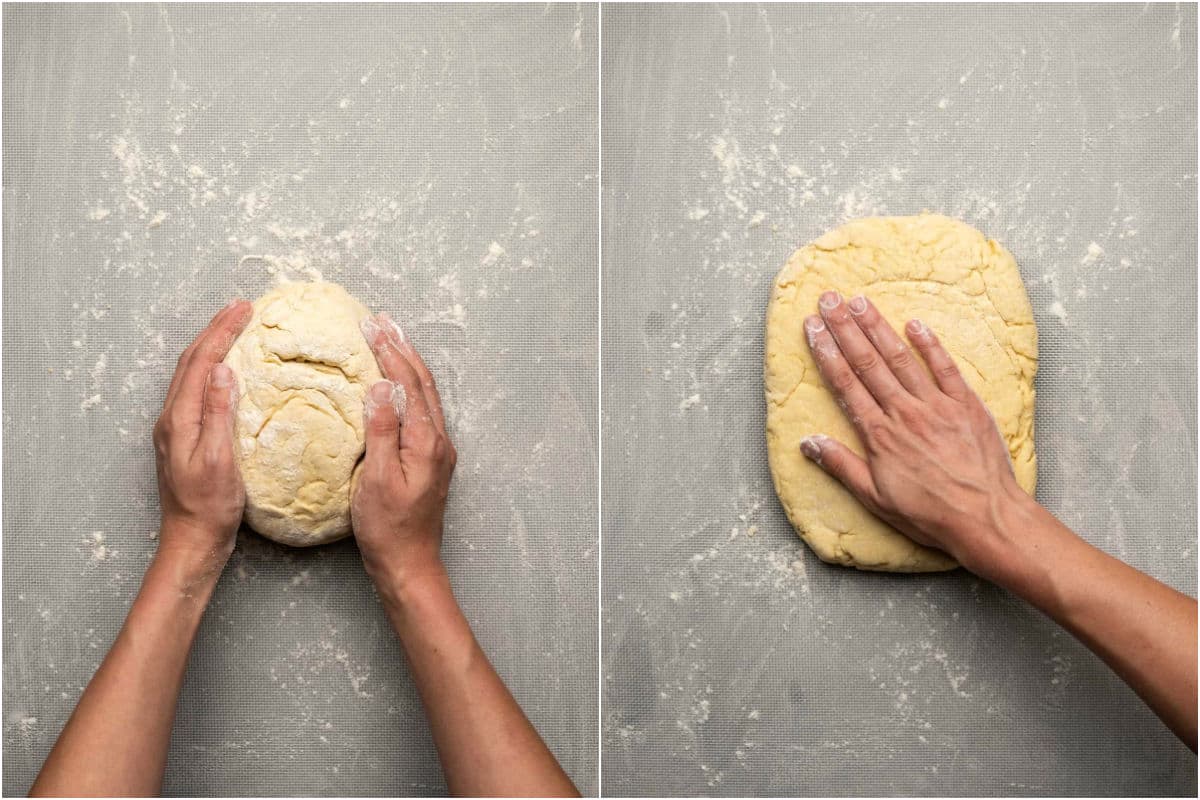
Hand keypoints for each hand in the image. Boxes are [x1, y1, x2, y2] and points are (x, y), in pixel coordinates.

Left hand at [153, 299, 251, 573]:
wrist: (191, 540)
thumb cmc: (209, 507)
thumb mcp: (219, 460)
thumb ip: (219, 413)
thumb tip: (223, 369)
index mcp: (179, 419)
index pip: (201, 362)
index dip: (222, 332)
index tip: (244, 309)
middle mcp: (171, 418)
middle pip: (191, 361)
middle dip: (216, 330)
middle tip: (241, 307)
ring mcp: (175, 427)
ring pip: (191, 372)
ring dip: (211, 345)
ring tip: (233, 327)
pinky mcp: (183, 436)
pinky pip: (195, 388)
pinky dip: (210, 367)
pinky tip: (225, 368)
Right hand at [353, 313, 456, 594]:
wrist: (409, 564)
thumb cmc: (388, 529)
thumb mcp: (376, 480)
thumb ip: (381, 431)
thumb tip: (381, 386)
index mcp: (426, 442)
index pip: (409, 384)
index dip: (390, 352)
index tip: (371, 325)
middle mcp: (439, 441)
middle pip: (422, 382)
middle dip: (401, 348)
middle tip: (380, 320)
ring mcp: (437, 450)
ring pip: (424, 394)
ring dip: (406, 364)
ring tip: (389, 339)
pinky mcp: (430, 460)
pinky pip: (421, 410)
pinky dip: (407, 386)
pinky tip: (394, 383)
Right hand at [798, 291, 1025, 568]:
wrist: (986, 518)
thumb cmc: (929, 514)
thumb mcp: (875, 498)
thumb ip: (841, 466)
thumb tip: (808, 443)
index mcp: (879, 434)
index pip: (845, 384)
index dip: (826, 353)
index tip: (813, 328)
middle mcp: (904, 412)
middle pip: (867, 362)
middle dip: (845, 328)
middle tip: (829, 300)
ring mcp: (937, 405)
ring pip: (900, 358)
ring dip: (878, 327)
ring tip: (860, 301)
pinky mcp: (966, 405)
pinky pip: (945, 368)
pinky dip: (929, 345)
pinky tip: (915, 324)